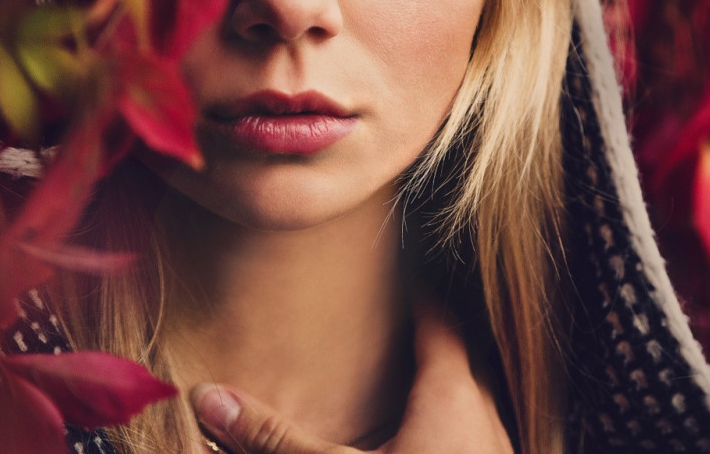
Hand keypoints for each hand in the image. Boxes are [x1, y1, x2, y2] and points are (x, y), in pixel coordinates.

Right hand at [190, 302, 513, 453]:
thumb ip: (275, 438)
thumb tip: (211, 398)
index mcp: (450, 394)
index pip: (439, 318)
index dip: (417, 292)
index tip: (394, 272)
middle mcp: (485, 415)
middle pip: (461, 354)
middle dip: (427, 335)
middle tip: (390, 319)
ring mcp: (498, 449)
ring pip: (475, 398)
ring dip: (443, 384)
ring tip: (404, 379)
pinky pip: (477, 436)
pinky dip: (451, 425)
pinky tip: (420, 440)